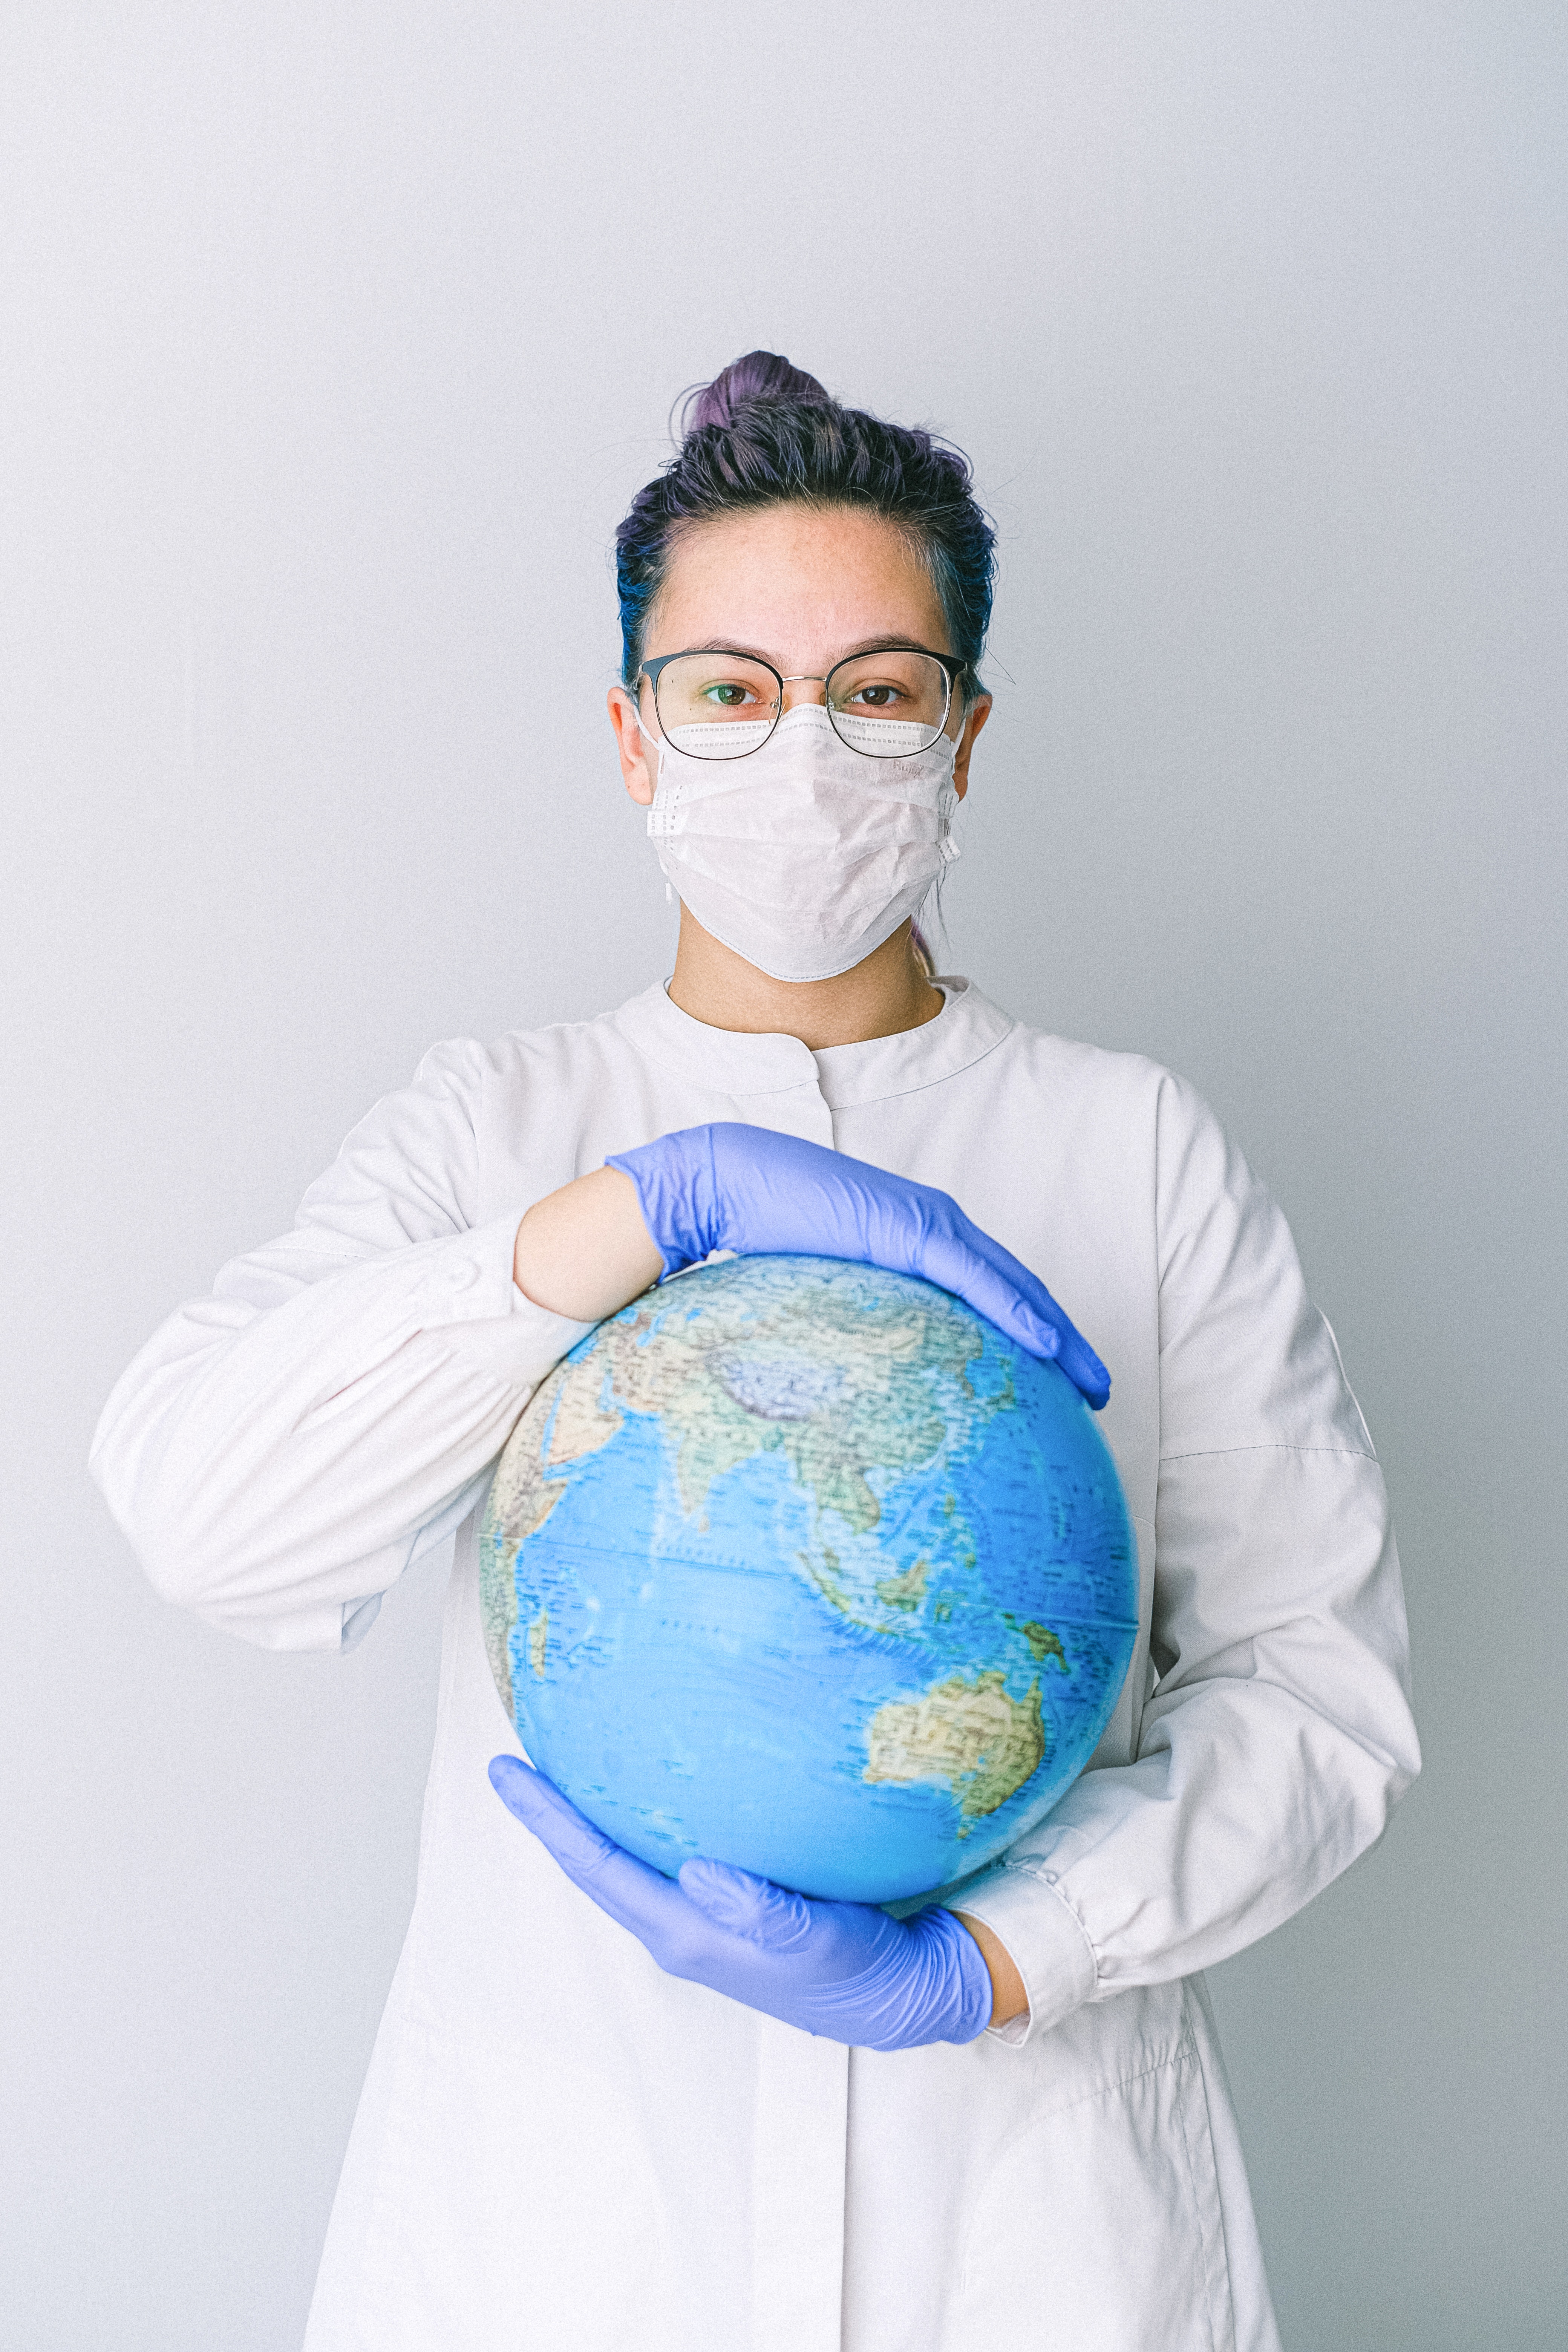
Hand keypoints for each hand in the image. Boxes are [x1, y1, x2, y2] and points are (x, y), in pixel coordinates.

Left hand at [489, 1756, 994, 2050]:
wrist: (897, 1996)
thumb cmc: (857, 1970)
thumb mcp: (817, 1939)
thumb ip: (762, 1909)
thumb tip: (698, 1871)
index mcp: (687, 1933)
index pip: (596, 1866)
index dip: (548, 1818)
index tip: (505, 1770)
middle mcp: (681, 1926)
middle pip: (596, 1861)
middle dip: (554, 1813)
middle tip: (517, 1757)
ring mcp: (703, 1917)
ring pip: (627, 1859)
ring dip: (593, 1817)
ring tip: (571, 1762)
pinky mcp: (729, 1906)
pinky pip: (665, 1855)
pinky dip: (643, 1820)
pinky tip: (654, 1785)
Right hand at [606, 1123, 1109, 1407]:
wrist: (732, 1180)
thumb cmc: (767, 1234)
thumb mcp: (824, 1288)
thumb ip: (850, 1320)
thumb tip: (850, 1378)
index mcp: (917, 1240)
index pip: (991, 1289)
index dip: (1033, 1328)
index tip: (1060, 1375)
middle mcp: (936, 1229)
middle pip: (1018, 1289)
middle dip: (1064, 1340)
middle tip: (1094, 1388)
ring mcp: (928, 1225)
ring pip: (1013, 1286)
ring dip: (1057, 1333)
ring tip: (1088, 1379)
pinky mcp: (911, 1229)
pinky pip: (979, 1280)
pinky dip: (1019, 1311)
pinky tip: (1048, 1343)